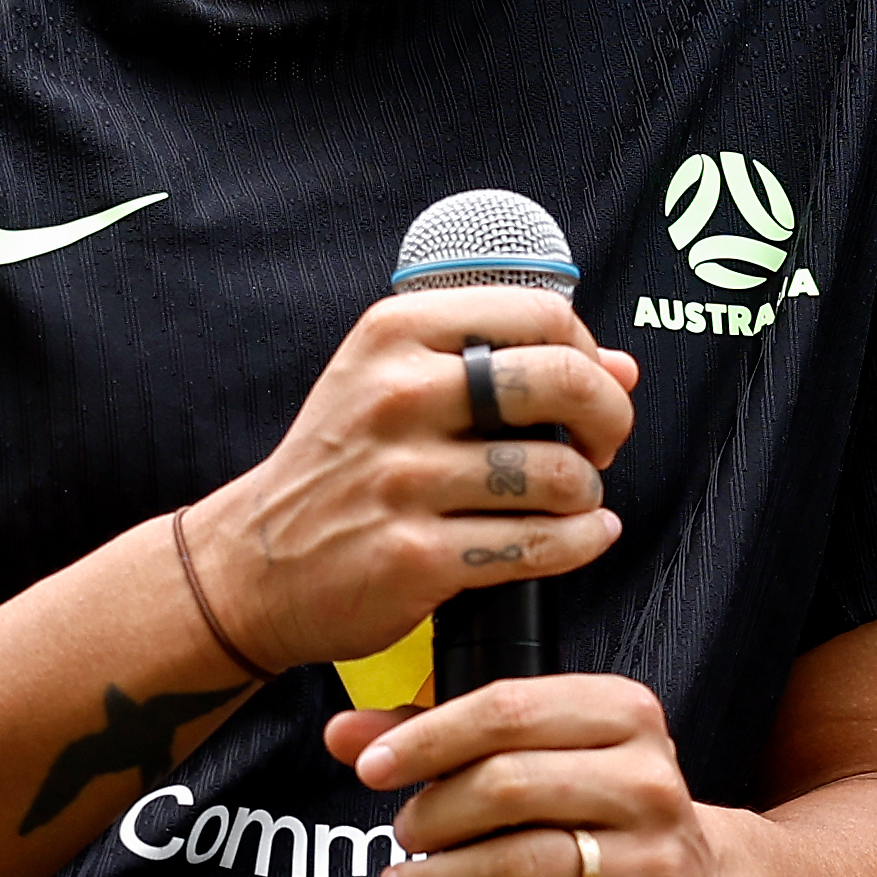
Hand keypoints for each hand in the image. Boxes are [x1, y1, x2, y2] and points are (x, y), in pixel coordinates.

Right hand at [184, 290, 636, 676]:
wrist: (254, 562)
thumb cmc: (341, 466)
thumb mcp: (393, 382)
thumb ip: (504, 361)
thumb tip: (622, 366)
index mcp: (395, 334)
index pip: (539, 314)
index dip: (588, 353)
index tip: (591, 386)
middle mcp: (396, 397)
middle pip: (559, 382)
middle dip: (609, 415)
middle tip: (604, 442)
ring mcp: (403, 480)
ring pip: (556, 473)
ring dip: (587, 492)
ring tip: (571, 499)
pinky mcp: (415, 557)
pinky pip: (537, 546)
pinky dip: (580, 543)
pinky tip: (577, 537)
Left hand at [322, 674, 748, 876]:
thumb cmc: (598, 808)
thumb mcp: (539, 752)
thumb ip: (441, 736)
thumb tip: (344, 733)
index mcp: (625, 714)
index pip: (510, 711)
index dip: (429, 739)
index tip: (372, 767)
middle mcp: (650, 782)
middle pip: (511, 788)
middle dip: (434, 814)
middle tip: (402, 833)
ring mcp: (657, 864)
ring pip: (523, 867)